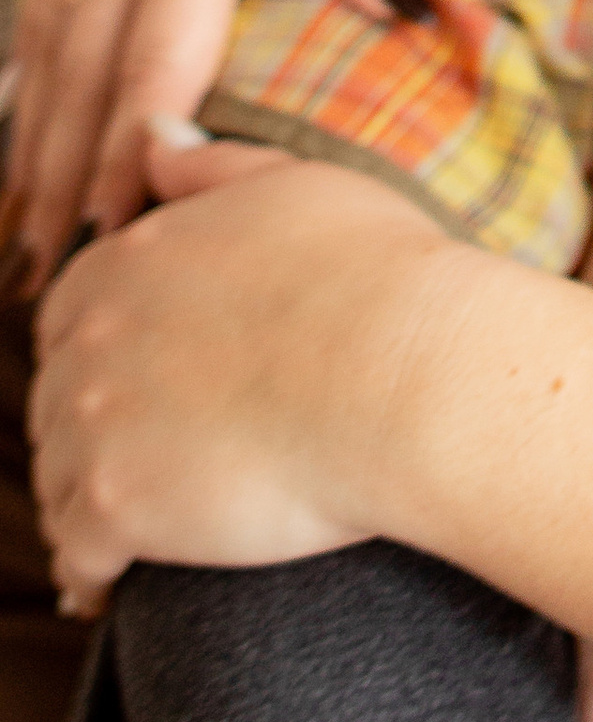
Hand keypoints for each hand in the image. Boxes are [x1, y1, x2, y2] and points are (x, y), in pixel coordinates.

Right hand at [8, 0, 424, 286]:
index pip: (159, 78)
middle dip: (72, 195)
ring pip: (49, 61)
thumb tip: (404, 9)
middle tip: (57, 290)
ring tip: (25, 239)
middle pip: (87, 92)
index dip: (141, 170)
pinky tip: (17, 114)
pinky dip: (23, 78)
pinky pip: (37, 10)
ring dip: (36, 153)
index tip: (131, 251)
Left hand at [30, 129, 456, 611]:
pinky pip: (75, 556)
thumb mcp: (294, 185)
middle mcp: (91, 339)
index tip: (139, 379)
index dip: (102, 349)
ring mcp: (96, 426)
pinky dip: (88, 573)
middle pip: (56, 398)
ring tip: (122, 532)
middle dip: (87, 428)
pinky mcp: (116, 510)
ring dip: (83, 502)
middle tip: (138, 458)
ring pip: (59, 479)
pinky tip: (107, 589)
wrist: (407, 370)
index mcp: (127, 261)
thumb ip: (208, 166)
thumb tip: (150, 132)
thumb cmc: (375, 270)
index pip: (70, 312)